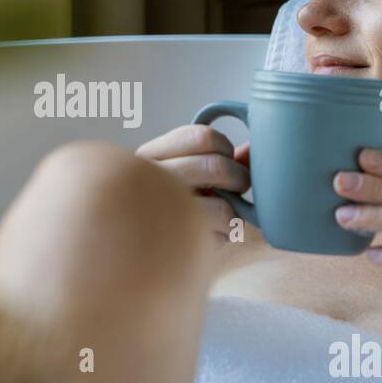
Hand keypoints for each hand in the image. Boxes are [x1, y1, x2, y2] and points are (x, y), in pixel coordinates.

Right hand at [136, 125, 252, 240]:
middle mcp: (151, 181)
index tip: (225, 158)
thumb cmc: (161, 201)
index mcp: (151, 154)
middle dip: (239, 178)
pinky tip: (211, 234)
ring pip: (223, 207)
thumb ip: (217, 157)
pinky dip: (225, 235)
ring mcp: (162, 214)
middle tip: (236, 187)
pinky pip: (219, 236)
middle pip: (217, 167)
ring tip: (225, 215)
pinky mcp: (174, 243)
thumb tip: (253, 148)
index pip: (202, 137)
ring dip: (234, 212)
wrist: (129, 245)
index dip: (225, 147)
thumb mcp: (180, 171)